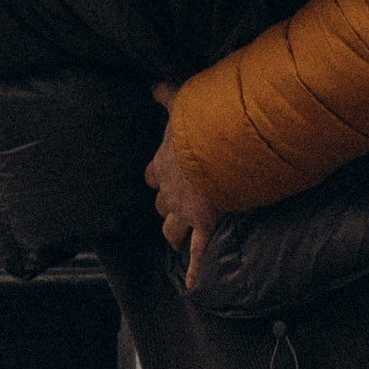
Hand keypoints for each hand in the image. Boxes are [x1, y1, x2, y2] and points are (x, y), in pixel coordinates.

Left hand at [146, 89, 220, 289]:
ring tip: (175, 244)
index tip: (161, 177)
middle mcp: (169, 192)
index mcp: (162, 165)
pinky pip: (197, 252)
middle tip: (174, 211)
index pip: (152, 175)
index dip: (158, 177)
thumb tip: (153, 84)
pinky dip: (193, 269)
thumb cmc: (199, 125)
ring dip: (174, 236)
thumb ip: (166, 95)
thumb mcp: (180, 104)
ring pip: (172, 230)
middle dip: (166, 208)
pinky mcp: (204, 225)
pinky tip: (191, 284)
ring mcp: (185, 212)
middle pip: (160, 206)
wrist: (216, 149)